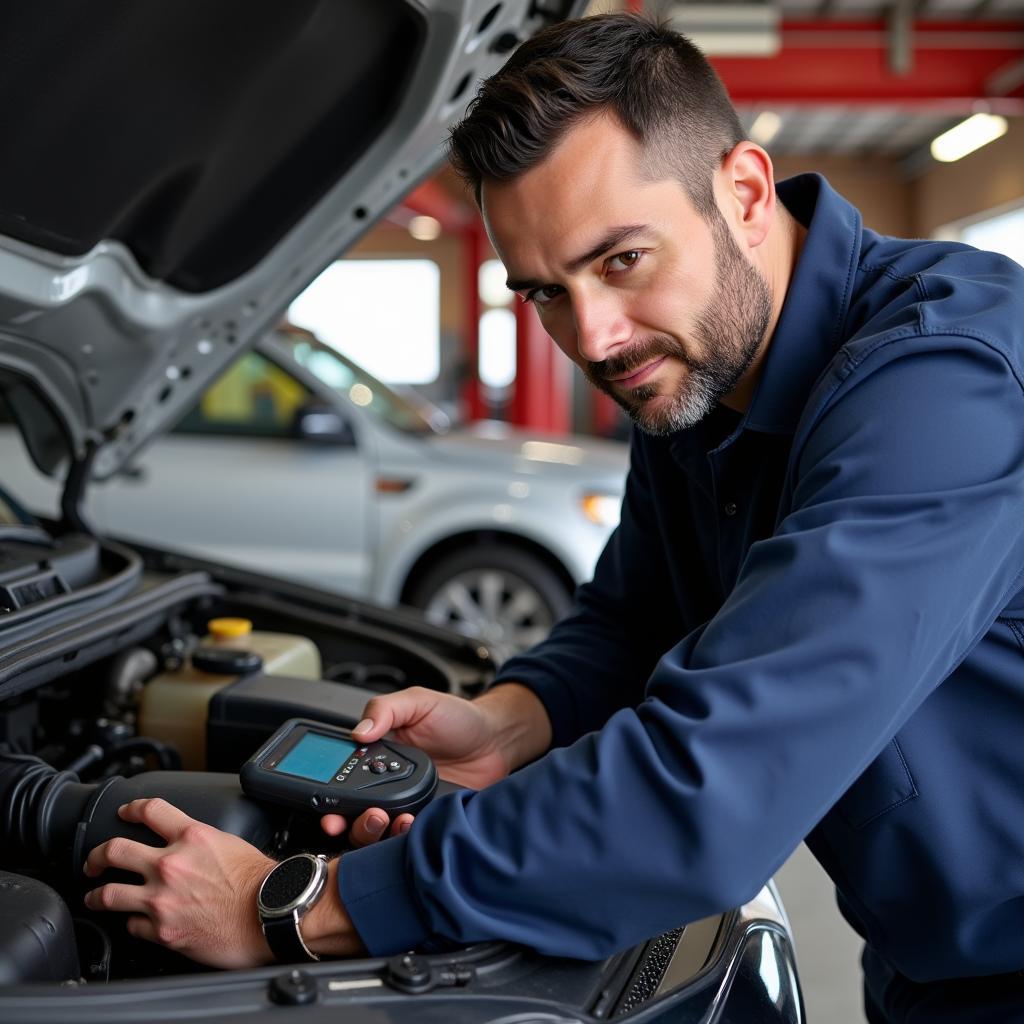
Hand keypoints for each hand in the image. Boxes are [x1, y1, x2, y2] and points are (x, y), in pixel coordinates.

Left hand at [83, 798, 276, 968]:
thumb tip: (189, 846)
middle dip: (97, 855)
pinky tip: (136, 923)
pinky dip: (133, 923)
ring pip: (109, 894)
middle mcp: (171, 864)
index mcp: (191, 837)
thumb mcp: (230, 843)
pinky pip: (132, 926)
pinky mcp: (161, 930)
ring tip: (94, 897)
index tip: (124, 812)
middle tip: (94, 861)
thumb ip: (201, 842)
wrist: (268, 914)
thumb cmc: (259, 882)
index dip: (132, 808)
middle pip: (114, 851)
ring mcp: (161, 899)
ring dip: (96, 896)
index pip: (150, 810)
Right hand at [321, 683, 550, 840]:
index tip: (326, 806)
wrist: (497, 740)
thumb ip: (386, 710)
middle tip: (354, 818)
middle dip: (346, 822)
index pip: (342, 779)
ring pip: (376, 831)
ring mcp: (406, 806)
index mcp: (377, 756)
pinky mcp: (428, 822)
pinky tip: (410, 827)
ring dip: (372, 832)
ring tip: (386, 820)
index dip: (329, 795)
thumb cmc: (459, 718)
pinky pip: (407, 840)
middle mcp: (387, 784)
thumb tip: (358, 731)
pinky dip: (402, 840)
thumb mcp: (419, 702)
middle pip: (352, 813)